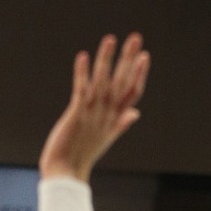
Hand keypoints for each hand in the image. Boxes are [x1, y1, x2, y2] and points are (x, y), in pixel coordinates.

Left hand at [39, 32, 150, 181]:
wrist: (66, 173)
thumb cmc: (83, 154)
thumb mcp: (106, 138)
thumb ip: (121, 123)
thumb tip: (137, 113)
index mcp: (115, 119)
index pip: (132, 93)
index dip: (139, 74)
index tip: (144, 55)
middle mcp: (106, 115)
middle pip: (121, 83)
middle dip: (129, 59)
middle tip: (136, 37)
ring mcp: (92, 114)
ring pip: (102, 82)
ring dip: (106, 59)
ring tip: (110, 39)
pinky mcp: (76, 115)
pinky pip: (81, 90)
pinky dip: (82, 74)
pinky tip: (84, 57)